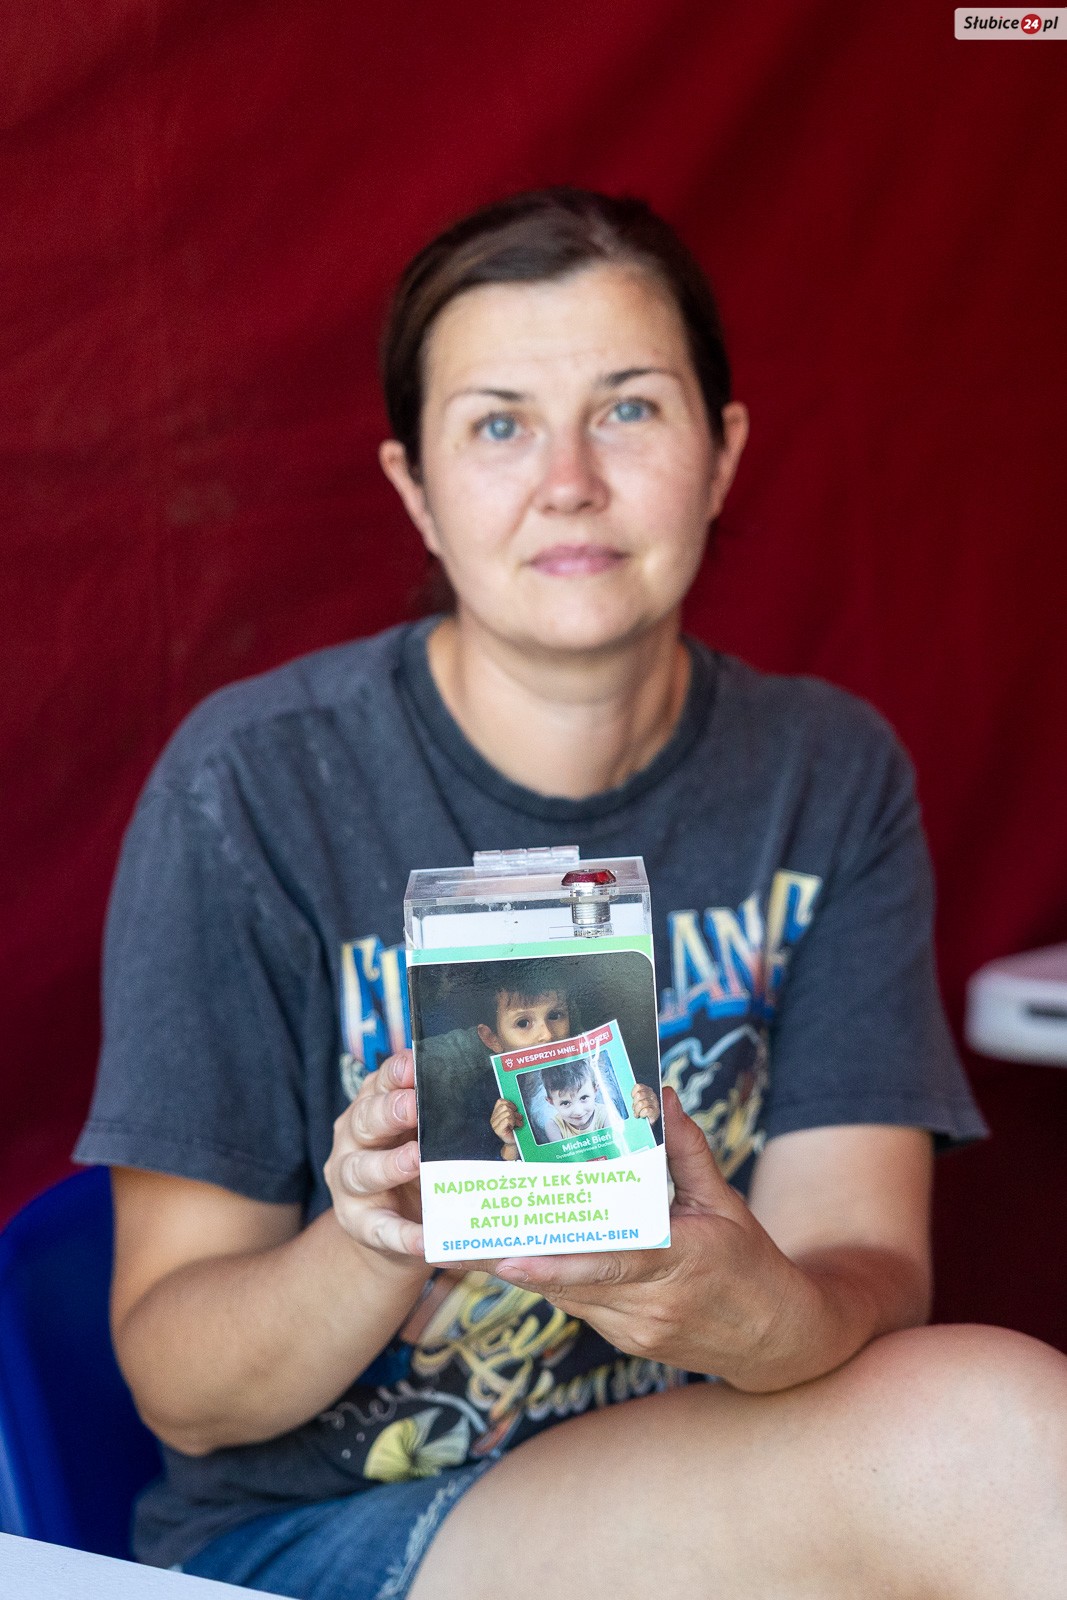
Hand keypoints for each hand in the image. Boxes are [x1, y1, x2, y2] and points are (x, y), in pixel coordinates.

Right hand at [324, 1050, 424, 1260]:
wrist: (392, 1225)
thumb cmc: (414, 1164)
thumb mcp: (422, 1132)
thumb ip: (442, 1113)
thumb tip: (494, 1090)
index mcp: (372, 1109)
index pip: (380, 1083)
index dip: (397, 1073)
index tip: (416, 1065)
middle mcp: (354, 1140)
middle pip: (365, 1120)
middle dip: (388, 1111)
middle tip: (413, 1105)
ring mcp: (352, 1184)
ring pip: (361, 1170)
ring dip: (389, 1165)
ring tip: (415, 1160)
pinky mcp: (361, 1224)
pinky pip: (381, 1229)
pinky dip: (403, 1235)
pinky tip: (426, 1240)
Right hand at [490, 1097, 522, 1160]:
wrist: (515, 1141)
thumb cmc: (516, 1127)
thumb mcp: (513, 1115)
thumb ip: (511, 1108)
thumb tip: (515, 1099)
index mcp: (495, 1113)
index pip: (500, 1101)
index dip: (509, 1103)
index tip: (515, 1109)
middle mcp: (493, 1118)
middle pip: (505, 1107)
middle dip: (514, 1112)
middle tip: (518, 1118)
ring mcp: (494, 1125)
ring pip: (507, 1113)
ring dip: (515, 1118)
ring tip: (518, 1123)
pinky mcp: (498, 1130)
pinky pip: (507, 1120)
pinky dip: (513, 1122)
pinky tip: (514, 1126)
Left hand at [491, 1088, 795, 1383]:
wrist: (778, 1341)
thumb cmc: (752, 1264)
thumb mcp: (726, 1202)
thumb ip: (688, 1151)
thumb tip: (661, 1097)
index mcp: (682, 1261)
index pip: (611, 1262)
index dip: (557, 1263)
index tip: (511, 1254)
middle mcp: (653, 1304)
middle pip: (572, 1283)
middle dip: (517, 1260)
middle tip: (463, 1241)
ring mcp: (637, 1330)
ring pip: (568, 1297)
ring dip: (528, 1269)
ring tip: (479, 1240)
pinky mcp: (629, 1342)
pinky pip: (581, 1308)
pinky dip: (555, 1281)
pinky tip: (527, 1254)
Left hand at [631, 1084, 659, 1122]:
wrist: (648, 1122)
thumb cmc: (641, 1111)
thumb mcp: (636, 1101)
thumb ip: (633, 1096)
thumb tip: (624, 1095)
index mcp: (647, 1090)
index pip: (638, 1086)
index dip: (633, 1093)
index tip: (632, 1099)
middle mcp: (652, 1095)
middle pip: (639, 1095)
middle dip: (634, 1103)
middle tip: (635, 1108)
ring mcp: (655, 1103)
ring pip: (641, 1103)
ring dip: (637, 1110)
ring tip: (638, 1113)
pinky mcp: (656, 1111)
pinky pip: (646, 1110)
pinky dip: (642, 1114)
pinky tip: (642, 1115)